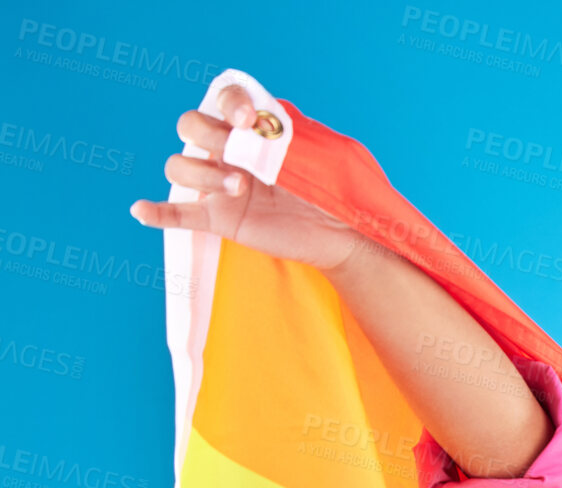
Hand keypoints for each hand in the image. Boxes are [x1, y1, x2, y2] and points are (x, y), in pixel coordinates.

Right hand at [128, 81, 366, 272]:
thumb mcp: (320, 154)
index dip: (228, 103)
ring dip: (203, 173)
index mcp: (252, 128)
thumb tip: (263, 125)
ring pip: (180, 165)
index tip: (248, 120)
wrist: (341, 234)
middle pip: (191, 125)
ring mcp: (219, 184)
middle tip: (241, 154)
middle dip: (209, 134)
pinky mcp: (218, 218)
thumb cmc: (332, 189)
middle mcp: (228, 150)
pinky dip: (156, 211)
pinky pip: (176, 213)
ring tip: (240, 187)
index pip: (222, 99)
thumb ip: (291, 134)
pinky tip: (140, 209)